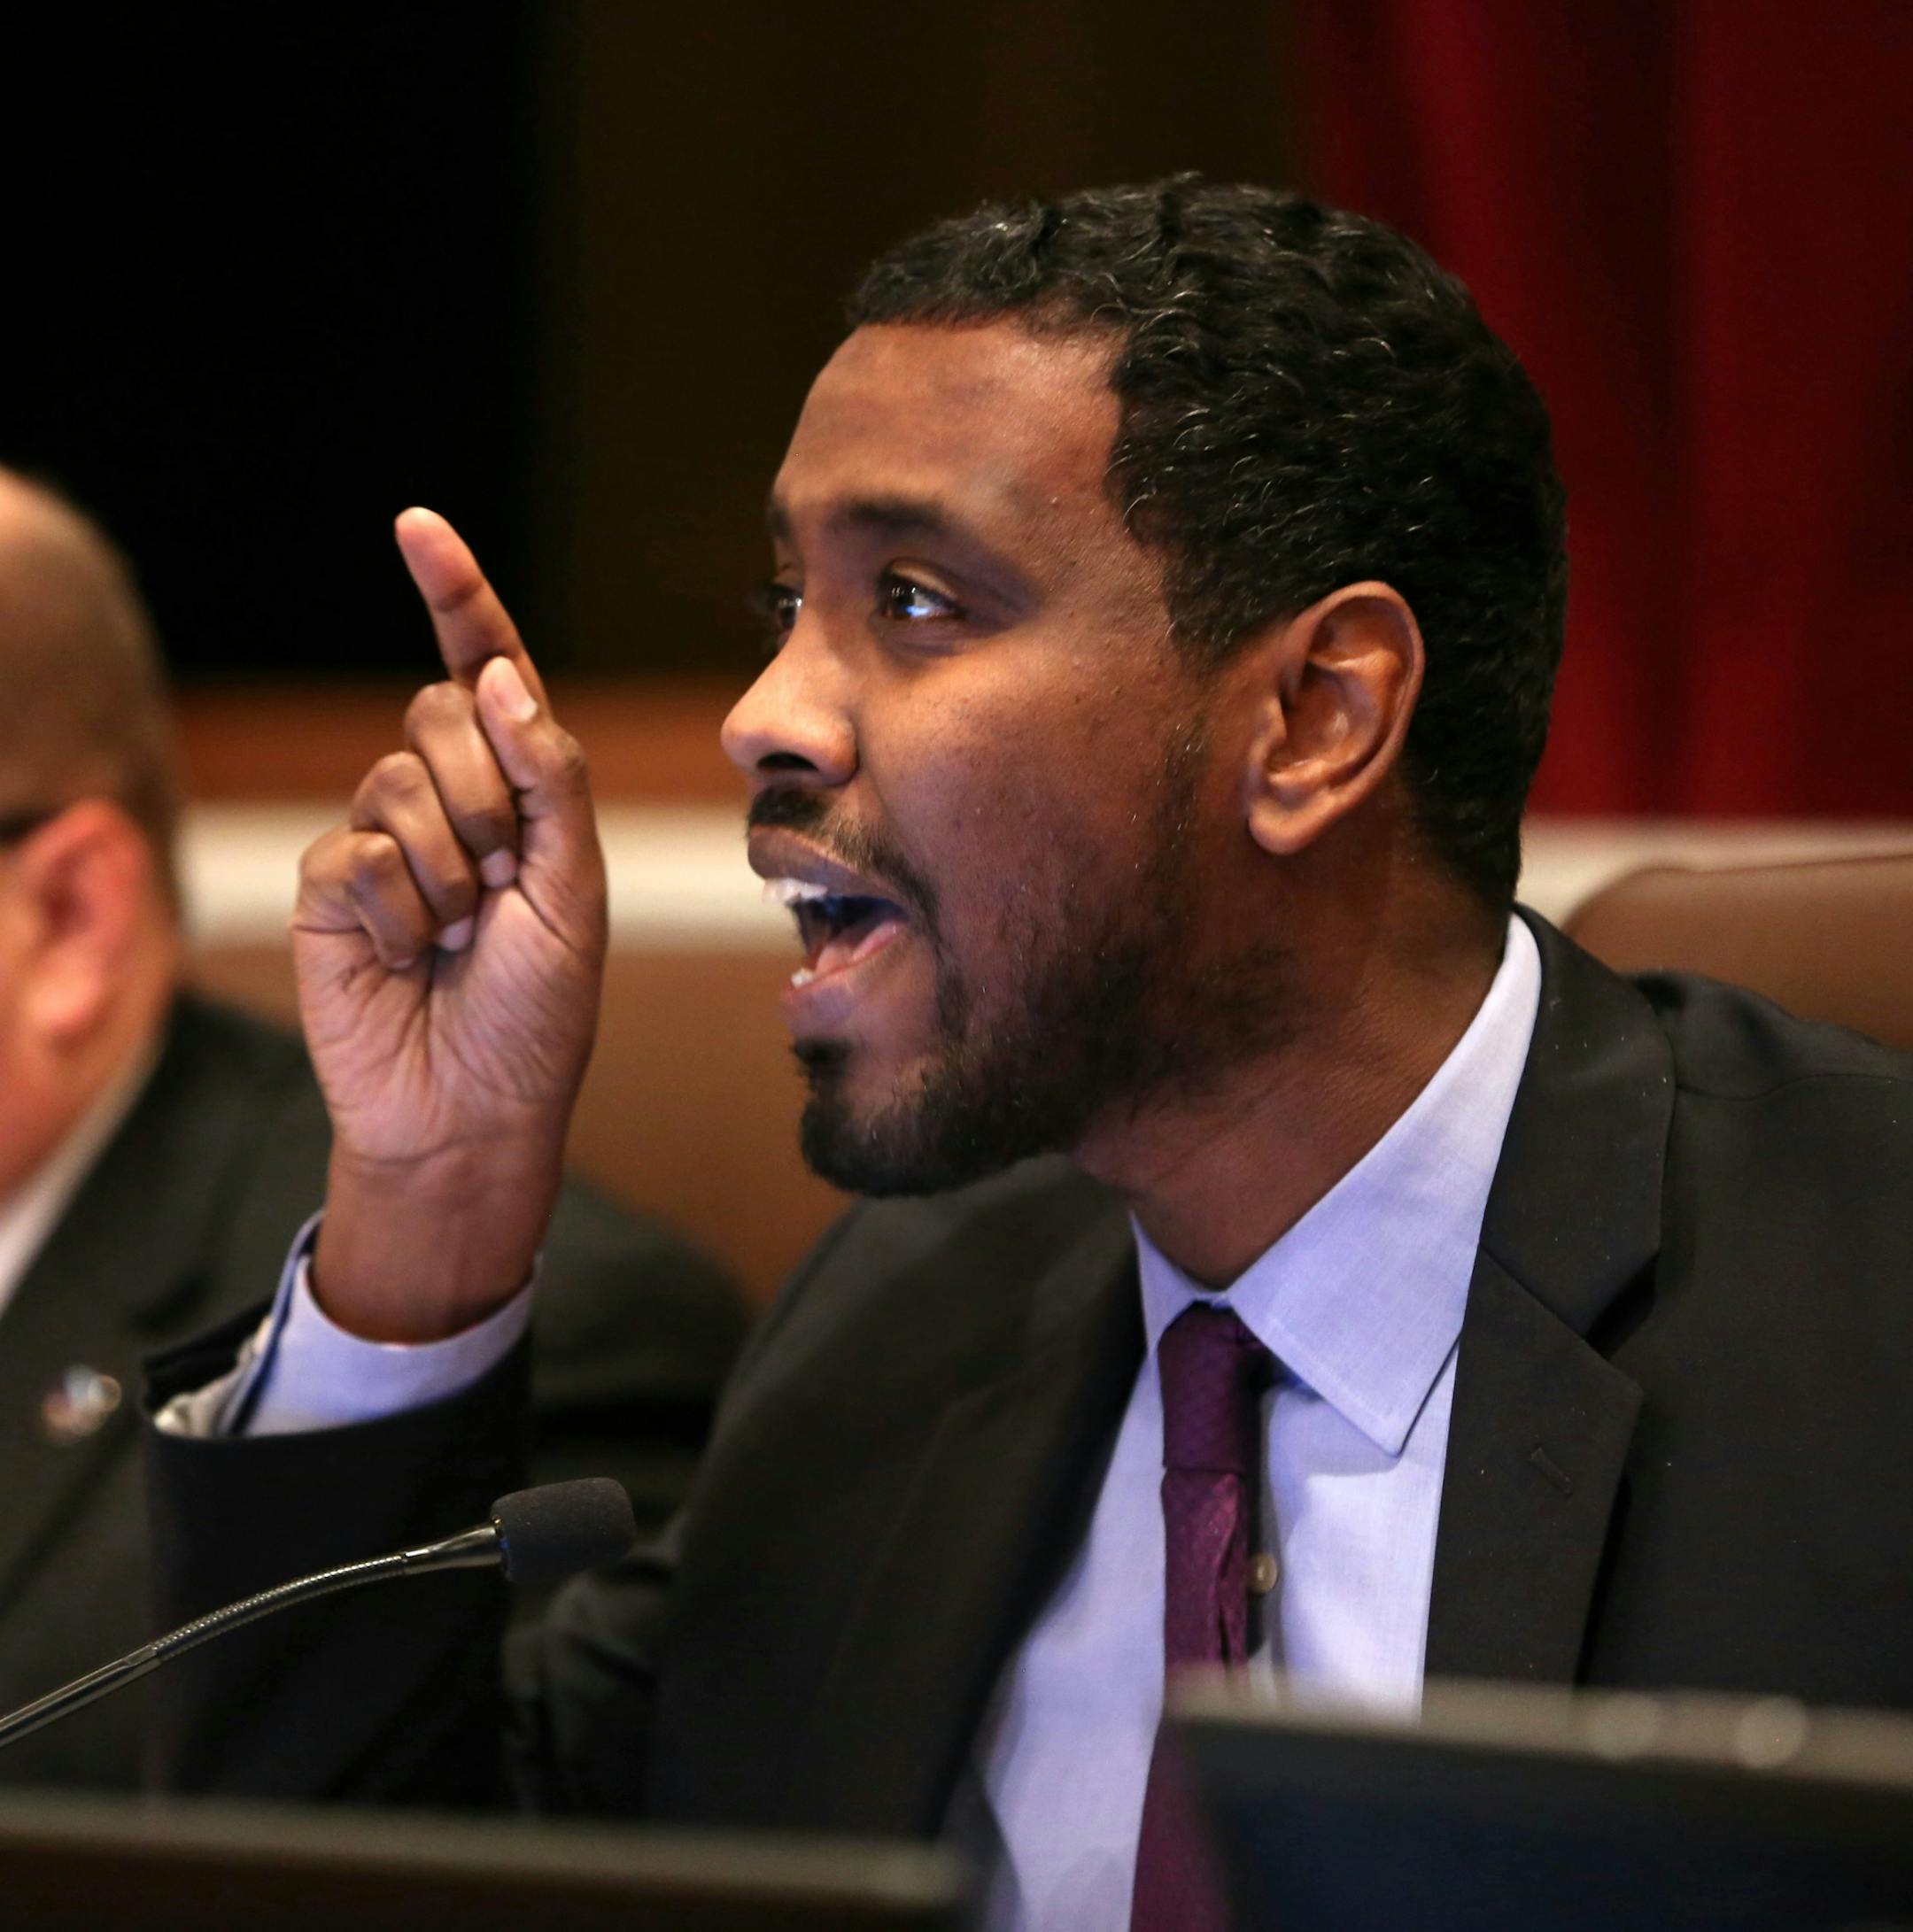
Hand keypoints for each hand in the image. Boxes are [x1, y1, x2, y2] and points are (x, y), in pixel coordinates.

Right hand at [294, 509, 607, 1340]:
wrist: (474, 1106)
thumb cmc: (540, 1009)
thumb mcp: (576, 888)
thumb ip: (550, 778)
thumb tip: (497, 676)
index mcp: (523, 790)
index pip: (487, 671)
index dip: (458, 597)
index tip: (419, 528)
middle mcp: (450, 798)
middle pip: (440, 712)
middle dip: (486, 797)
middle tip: (502, 885)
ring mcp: (383, 837)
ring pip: (398, 781)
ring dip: (447, 867)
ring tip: (458, 935)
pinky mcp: (329, 883)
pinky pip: (355, 850)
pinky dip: (395, 909)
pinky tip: (405, 955)